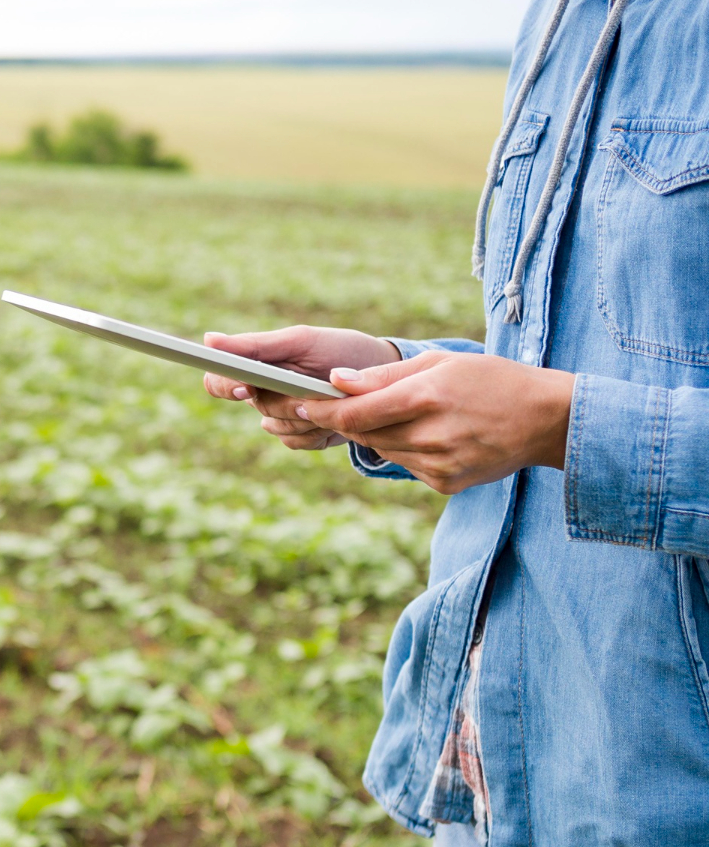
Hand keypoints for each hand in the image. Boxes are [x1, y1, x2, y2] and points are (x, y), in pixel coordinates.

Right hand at [201, 326, 400, 450]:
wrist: (383, 378)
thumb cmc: (339, 351)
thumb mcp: (301, 341)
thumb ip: (256, 345)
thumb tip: (209, 340)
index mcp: (256, 365)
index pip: (218, 380)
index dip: (227, 386)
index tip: (246, 387)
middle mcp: (262, 392)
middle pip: (257, 406)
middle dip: (288, 401)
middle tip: (314, 394)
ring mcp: (281, 416)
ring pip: (277, 427)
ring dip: (307, 416)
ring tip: (332, 399)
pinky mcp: (300, 436)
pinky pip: (295, 442)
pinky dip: (317, 431)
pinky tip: (334, 417)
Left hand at [299, 351, 573, 494]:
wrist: (547, 420)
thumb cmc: (491, 380)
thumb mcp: (440, 362)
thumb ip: (385, 374)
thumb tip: (336, 380)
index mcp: (426, 397)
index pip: (354, 413)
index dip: (321, 410)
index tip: (299, 403)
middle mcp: (429, 435)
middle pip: (363, 433)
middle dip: (346, 420)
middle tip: (335, 405)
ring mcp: (437, 465)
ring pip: (382, 450)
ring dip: (377, 434)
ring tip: (401, 414)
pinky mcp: (444, 484)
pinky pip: (405, 465)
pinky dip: (404, 449)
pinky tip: (428, 434)